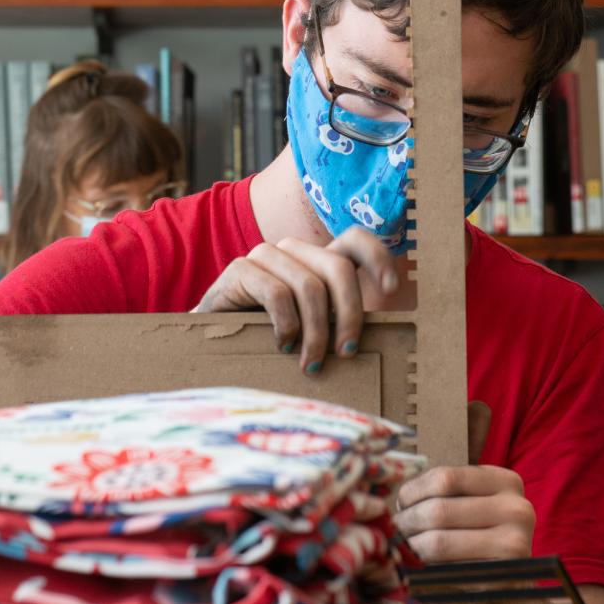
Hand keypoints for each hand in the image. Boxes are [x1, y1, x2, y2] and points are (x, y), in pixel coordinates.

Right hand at [191, 226, 399, 373]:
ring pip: (309, 286)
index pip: (354, 240)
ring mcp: (265, 256)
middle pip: (338, 268)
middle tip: (346, 352)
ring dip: (316, 331)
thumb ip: (336, 324)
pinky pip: (277, 294)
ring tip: (310, 363)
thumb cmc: (268, 338)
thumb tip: (378, 342)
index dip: (378, 257)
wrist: (211, 341)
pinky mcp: (240, 270)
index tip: (392, 289)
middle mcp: (293, 251)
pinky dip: (286, 325)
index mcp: (315, 261)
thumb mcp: (310, 329)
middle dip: (349, 314)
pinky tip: (283, 344)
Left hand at [395, 402, 534, 562]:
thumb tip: (437, 426)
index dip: (412, 491)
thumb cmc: (478, 540)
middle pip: (438, 507)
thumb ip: (453, 478)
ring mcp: (517, 540)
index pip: (444, 476)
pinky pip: (447, 564)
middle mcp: (519, 507)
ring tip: (403, 546)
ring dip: (411, 543)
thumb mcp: (469, 502)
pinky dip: (425, 564)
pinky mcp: (505, 572)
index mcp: (506, 480)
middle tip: (395, 529)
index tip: (399, 503)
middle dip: (407, 520)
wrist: (505, 590)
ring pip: (437, 536)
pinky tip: (420, 565)